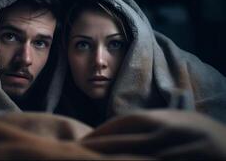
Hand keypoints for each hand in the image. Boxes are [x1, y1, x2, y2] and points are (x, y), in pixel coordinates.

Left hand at [81, 110, 225, 159]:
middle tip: (76, 152)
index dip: (102, 132)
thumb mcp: (175, 122)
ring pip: (136, 158)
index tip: (83, 140)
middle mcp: (167, 131)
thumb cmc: (199, 134)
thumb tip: (119, 131)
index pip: (124, 122)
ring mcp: (177, 150)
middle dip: (99, 148)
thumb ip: (150, 124)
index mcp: (163, 118)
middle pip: (125, 141)